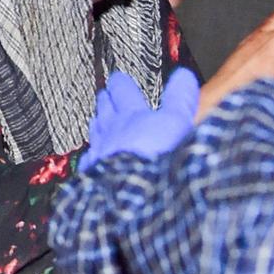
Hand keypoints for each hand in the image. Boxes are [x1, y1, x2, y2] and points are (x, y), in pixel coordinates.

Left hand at [80, 68, 199, 171]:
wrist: (131, 197)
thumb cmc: (154, 160)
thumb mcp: (176, 123)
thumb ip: (179, 99)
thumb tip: (184, 76)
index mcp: (131, 115)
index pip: (123, 91)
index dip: (121, 83)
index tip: (119, 78)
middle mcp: (110, 131)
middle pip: (104, 109)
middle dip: (105, 100)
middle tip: (104, 94)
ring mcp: (99, 154)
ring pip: (94, 132)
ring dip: (97, 124)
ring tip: (97, 120)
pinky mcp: (94, 176)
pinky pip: (88, 161)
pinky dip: (91, 157)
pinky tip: (91, 159)